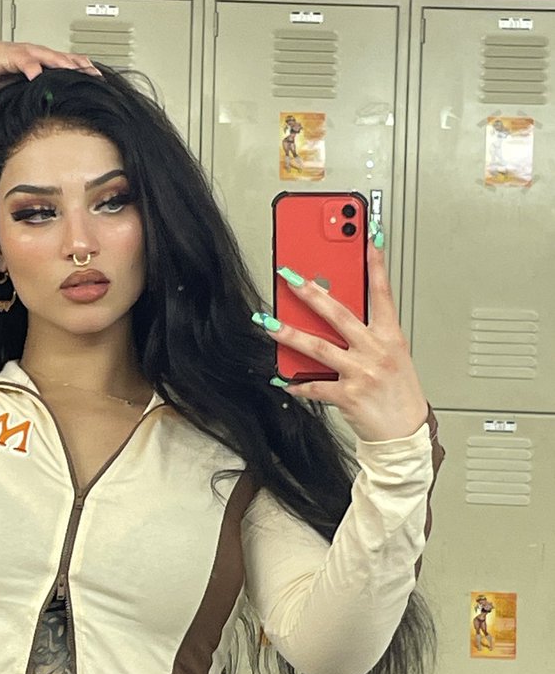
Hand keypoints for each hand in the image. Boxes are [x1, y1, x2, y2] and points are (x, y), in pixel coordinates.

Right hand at [0, 39, 101, 93]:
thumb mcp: (24, 89)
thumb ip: (38, 96)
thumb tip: (53, 112)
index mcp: (42, 61)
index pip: (68, 63)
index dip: (84, 70)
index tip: (100, 80)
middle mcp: (37, 54)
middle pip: (64, 58)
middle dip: (80, 66)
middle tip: (95, 76)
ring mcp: (26, 53)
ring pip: (49, 56)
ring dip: (62, 64)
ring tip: (74, 71)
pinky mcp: (12, 56)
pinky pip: (25, 62)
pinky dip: (32, 68)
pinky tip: (38, 76)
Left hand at [261, 241, 428, 442]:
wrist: (405, 435)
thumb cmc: (400, 395)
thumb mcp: (393, 358)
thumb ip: (369, 336)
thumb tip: (337, 320)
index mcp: (391, 337)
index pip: (382, 294)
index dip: (375, 265)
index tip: (368, 238)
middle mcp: (376, 351)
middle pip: (339, 314)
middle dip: (312, 293)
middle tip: (290, 278)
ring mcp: (361, 372)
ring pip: (319, 347)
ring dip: (290, 334)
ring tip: (269, 323)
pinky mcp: (348, 395)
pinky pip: (314, 386)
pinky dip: (296, 384)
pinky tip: (282, 379)